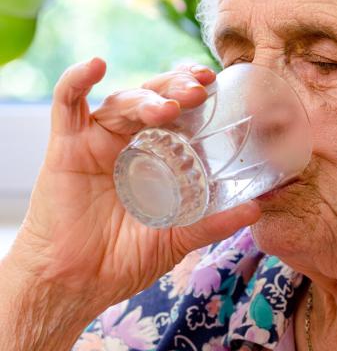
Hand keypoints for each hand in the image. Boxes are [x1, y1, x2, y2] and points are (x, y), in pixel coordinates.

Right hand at [7, 57, 259, 315]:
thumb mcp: (177, 237)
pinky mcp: (67, 147)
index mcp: (157, 154)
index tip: (216, 83)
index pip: (179, 110)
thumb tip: (256, 209)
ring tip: (170, 107)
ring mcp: (98, 141)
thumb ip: (213, 221)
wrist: (78, 285)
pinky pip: (67, 105)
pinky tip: (95, 65)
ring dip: (147, 97)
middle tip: (200, 89)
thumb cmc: (124, 260)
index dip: (195, 91)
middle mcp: (130, 141)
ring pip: (122, 101)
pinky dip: (76, 81)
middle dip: (177, 87)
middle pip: (155, 97)